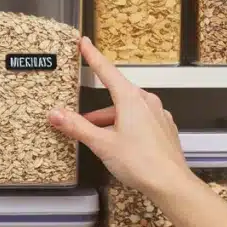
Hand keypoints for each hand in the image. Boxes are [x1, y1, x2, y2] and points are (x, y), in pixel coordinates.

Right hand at [48, 37, 188, 195]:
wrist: (170, 183)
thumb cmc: (140, 162)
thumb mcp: (102, 144)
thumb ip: (77, 127)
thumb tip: (56, 114)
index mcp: (131, 99)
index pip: (106, 71)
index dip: (92, 56)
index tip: (84, 42)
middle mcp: (147, 102)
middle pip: (115, 96)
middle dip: (97, 110)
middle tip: (82, 121)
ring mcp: (158, 115)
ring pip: (127, 111)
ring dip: (111, 121)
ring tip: (99, 140)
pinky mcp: (164, 128)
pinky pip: (140, 121)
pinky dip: (126, 127)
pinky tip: (121, 145)